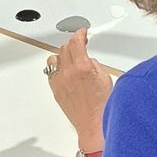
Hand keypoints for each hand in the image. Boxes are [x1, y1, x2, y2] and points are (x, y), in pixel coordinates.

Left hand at [45, 27, 111, 151]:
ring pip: (55, 59)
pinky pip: (51, 72)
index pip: (76, 42)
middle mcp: (68, 73)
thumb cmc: (102, 106)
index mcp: (82, 68)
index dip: (79, 34)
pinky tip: (65, 70)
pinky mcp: (55, 90)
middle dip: (73, 44)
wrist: (94, 124)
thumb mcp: (105, 78)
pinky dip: (57, 68)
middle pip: (65, 48)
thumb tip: (86, 59)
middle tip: (80, 44)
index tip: (82, 32)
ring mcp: (59, 82)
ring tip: (71, 58)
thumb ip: (93, 64)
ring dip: (63, 55)